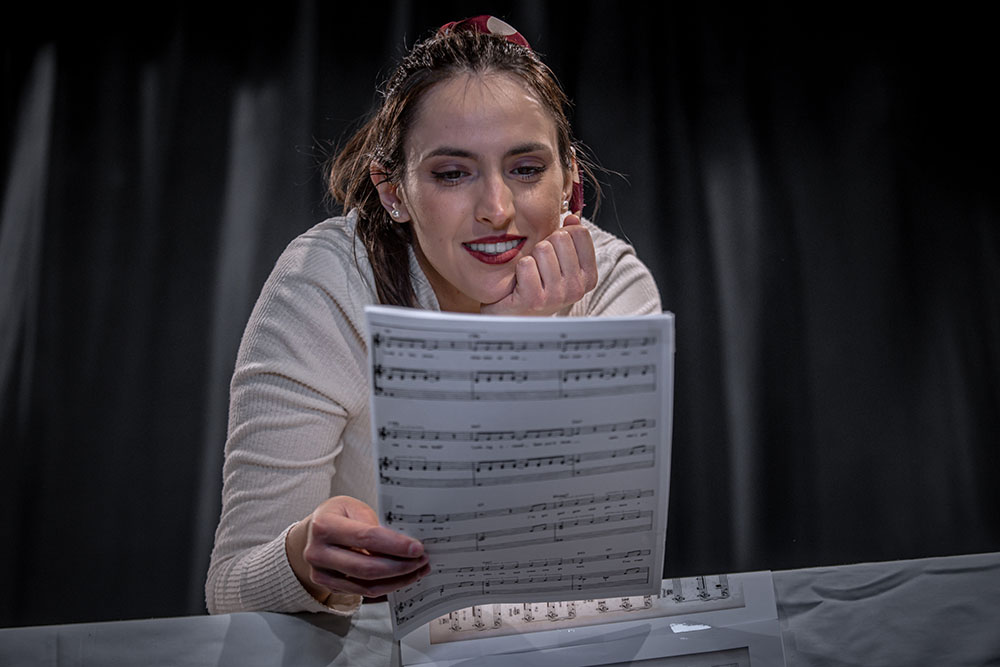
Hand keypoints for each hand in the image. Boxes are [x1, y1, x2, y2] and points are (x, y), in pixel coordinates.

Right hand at [286, 496, 428, 600]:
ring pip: (367, 585)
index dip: (394, 545)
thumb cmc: (337, 515)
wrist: (312, 533)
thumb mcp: (353, 507)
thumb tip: (406, 542)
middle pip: (367, 567)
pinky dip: (387, 586)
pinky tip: (402, 577)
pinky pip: (363, 592)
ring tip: (417, 569)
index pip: (366, 538)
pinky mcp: (329, 586)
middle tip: (422, 560)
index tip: (417, 548)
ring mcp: (321, 573)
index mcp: (324, 526)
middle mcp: (318, 552)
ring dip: (398, 580)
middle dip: (400, 566)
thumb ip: (375, 523)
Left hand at [481, 214, 597, 315]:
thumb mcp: (561, 262)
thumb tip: (573, 217)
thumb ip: (570, 239)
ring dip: (531, 257)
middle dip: (545, 245)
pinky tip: (520, 281)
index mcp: (588, 277)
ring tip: (531, 273)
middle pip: (560, 238)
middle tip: (540, 264)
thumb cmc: (537, 285)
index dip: (562, 234)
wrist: (514, 315)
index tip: (556, 251)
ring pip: (543, 249)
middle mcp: (576, 288)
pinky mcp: (535, 299)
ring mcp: (556, 295)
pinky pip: (526, 263)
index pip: (580, 233)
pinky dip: (519, 268)